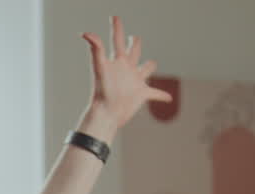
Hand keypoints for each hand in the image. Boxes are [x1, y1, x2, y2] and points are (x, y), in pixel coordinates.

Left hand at [82, 16, 171, 130]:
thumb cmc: (102, 92)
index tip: (114, 17)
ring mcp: (135, 81)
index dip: (117, 28)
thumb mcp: (100, 67)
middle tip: (134, 38)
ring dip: (149, 67)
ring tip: (151, 65)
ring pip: (146, 70)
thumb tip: (86, 33)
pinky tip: (168, 98)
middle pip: (133, 52)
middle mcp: (126, 69)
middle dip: (135, 44)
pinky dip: (162, 95)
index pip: (117, 40)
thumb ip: (96, 49)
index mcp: (118, 61)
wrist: (106, 114)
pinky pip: (155, 94)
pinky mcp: (142, 94)